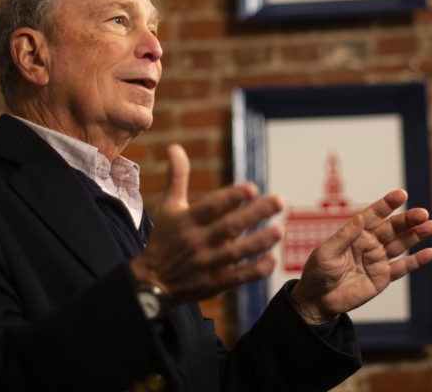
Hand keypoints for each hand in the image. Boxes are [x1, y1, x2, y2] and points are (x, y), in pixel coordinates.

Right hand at [130, 144, 284, 303]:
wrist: (151, 282)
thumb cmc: (164, 238)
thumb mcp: (168, 207)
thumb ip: (177, 178)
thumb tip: (175, 147)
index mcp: (187, 220)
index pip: (211, 207)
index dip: (231, 197)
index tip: (252, 188)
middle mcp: (196, 241)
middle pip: (229, 227)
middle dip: (255, 214)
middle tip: (279, 201)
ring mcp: (206, 264)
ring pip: (236, 253)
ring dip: (259, 242)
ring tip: (280, 230)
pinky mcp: (213, 284)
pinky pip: (236, 277)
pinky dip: (254, 271)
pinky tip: (272, 260)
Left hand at [288, 189, 431, 324]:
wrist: (318, 300)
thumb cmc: (318, 272)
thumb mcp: (327, 252)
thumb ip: (345, 236)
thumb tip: (360, 217)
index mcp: (356, 233)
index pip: (374, 215)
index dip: (387, 204)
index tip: (401, 194)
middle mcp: (369, 243)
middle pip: (392, 228)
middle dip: (408, 220)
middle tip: (423, 213)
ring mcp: (377, 259)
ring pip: (401, 244)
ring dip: (416, 235)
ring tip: (431, 226)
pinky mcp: (383, 277)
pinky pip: (402, 267)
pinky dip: (416, 261)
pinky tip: (430, 252)